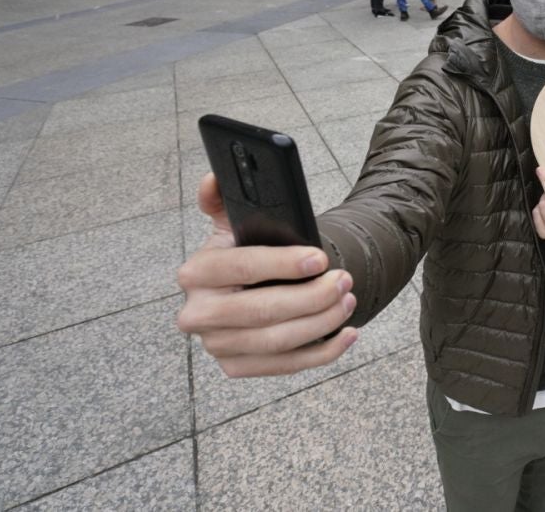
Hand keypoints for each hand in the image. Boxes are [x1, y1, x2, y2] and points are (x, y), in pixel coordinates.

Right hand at [175, 173, 358, 376]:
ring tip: (349, 300)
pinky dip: (322, 353)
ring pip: (277, 341)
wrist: (246, 288)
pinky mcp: (236, 367)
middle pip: (262, 311)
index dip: (282, 264)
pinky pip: (284, 366)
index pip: (240, 267)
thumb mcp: (233, 222)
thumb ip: (222, 197)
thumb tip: (215, 177)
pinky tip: (348, 334)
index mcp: (196, 272)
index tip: (320, 258)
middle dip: (311, 296)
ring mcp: (217, 345)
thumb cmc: (246, 250)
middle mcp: (198, 314)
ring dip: (322, 322)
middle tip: (345, 281)